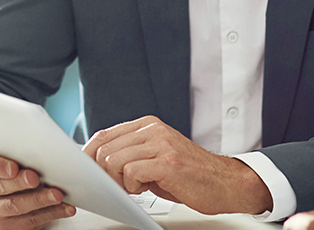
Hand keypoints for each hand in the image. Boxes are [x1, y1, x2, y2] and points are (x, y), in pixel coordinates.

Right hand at [0, 147, 75, 229]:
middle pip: (0, 187)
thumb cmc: (12, 165)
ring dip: (39, 200)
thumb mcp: (10, 151)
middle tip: (35, 178)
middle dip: (20, 183)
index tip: (13, 167)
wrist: (7, 190)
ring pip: (16, 206)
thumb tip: (54, 139)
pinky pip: (30, 220)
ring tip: (56, 195)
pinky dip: (50, 213)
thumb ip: (22, 145)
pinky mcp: (9, 225)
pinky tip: (63, 207)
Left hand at [82, 115, 272, 214]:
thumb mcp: (155, 157)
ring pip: (114, 160)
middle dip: (104, 173)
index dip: (89, 155)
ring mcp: (160, 143)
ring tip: (137, 186)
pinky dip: (132, 186)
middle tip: (119, 185)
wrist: (226, 183)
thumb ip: (130, 153)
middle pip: (104, 148)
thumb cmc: (189, 175)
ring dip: (119, 181)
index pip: (104, 134)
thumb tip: (98, 160)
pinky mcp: (167, 161)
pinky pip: (131, 172)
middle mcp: (153, 129)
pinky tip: (147, 188)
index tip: (87, 171)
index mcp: (148, 125)